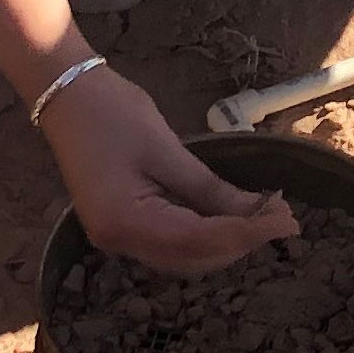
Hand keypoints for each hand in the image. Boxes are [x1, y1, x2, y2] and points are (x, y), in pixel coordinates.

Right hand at [40, 65, 296, 273]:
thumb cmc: (113, 111)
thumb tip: (260, 212)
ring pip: (183, 258)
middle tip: (282, 216)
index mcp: (125, 222)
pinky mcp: (118, 226)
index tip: (289, 221)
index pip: (200, 240)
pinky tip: (226, 217)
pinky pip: (168, 244)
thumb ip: (211, 188)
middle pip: (193, 259)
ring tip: (262, 216)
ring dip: (224, 242)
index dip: (249, 233)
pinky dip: (202, 235)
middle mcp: (117, 242)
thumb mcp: (166, 147)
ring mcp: (114, 238)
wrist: (64, 93)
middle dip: (241, 241)